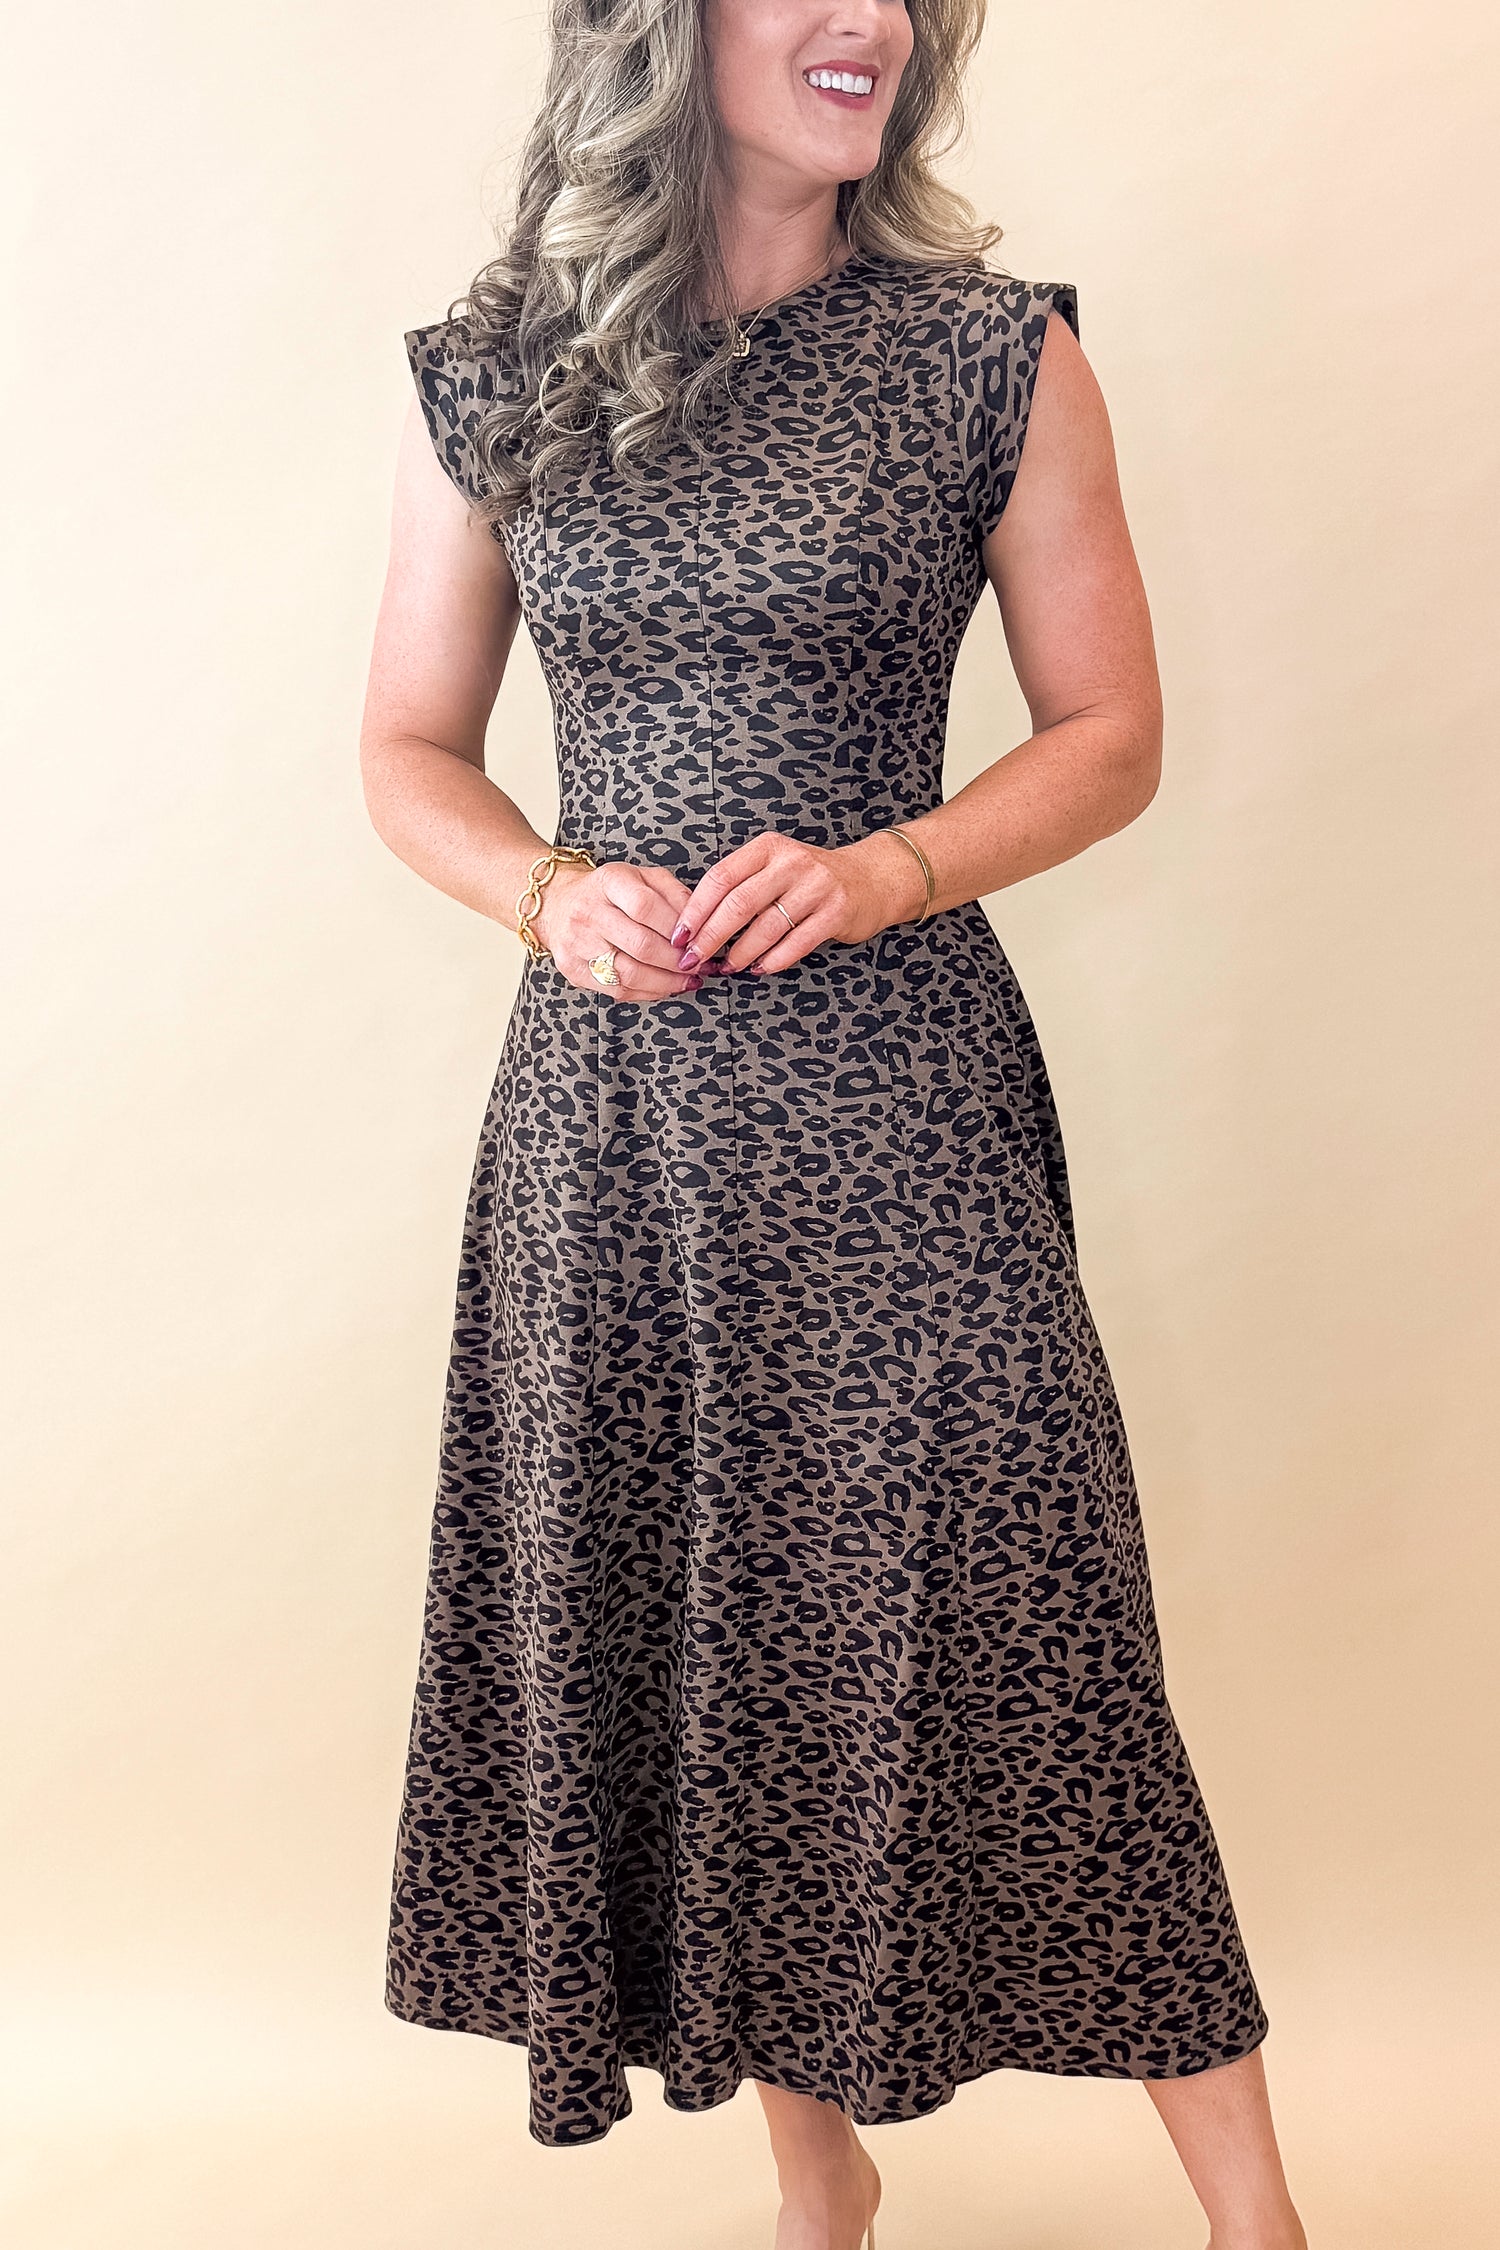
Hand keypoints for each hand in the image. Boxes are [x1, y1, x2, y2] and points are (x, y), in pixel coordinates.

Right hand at [533, 859, 703, 1000]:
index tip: (697, 940)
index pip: (646, 907)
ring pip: (630, 974)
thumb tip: (700, 924)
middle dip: (677, 960)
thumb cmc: (611, 891)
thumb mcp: (643, 877)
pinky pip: (618, 990)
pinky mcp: (573, 969)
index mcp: (608, 881)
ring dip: (667, 982)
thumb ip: (674, 893)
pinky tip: (665, 986)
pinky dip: (648, 992)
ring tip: (688, 979)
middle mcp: (587, 912)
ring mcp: (577, 943)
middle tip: (698, 965)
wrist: (560, 903)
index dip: (677, 928)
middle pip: (641, 945)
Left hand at [671, 829, 928, 975]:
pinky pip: (797, 943)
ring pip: (766, 927)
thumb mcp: (774, 866)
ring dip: (741, 953)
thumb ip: (741, 886)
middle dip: (711, 937)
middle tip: (694, 959)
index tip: (679, 935)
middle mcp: (792, 862)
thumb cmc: (809, 878)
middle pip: (739, 904)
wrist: (870, 878)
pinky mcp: (836, 912)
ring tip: (727, 968)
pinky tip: (760, 969)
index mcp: (768, 847)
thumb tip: (694, 924)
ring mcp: (817, 886)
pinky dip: (774, 960)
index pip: (720, 878)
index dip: (695, 910)